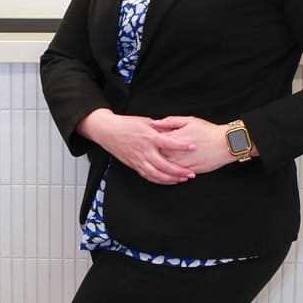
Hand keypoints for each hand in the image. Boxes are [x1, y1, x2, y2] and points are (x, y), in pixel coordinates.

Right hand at [79, 109, 196, 184]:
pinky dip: (160, 180)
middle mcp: (144, 150)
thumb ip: (161, 128)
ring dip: (171, 179)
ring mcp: (138, 159)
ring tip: (183, 179)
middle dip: (179, 171)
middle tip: (191, 173)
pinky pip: (148, 176)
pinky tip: (169, 181)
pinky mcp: (134, 165)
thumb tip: (176, 131)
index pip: (169, 143)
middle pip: (164, 165)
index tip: (194, 146)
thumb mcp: (146, 121)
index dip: (182, 146)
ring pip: (157, 174)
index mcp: (149, 137)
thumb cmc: (127, 124)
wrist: (108, 131)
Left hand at [151, 116, 236, 173]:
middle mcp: (174, 153)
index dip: (151, 140)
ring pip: (164, 167)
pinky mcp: (187, 171)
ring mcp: (180, 164)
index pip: (154, 141)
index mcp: (172, 139)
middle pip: (156, 155)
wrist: (225, 144)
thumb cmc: (208, 131)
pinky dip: (170, 172)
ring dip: (160, 164)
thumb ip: (170, 121)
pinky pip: (174, 174)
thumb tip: (154, 123)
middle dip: (153, 153)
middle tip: (154, 150)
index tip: (151, 138)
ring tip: (163, 159)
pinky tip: (171, 167)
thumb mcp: (189, 121)